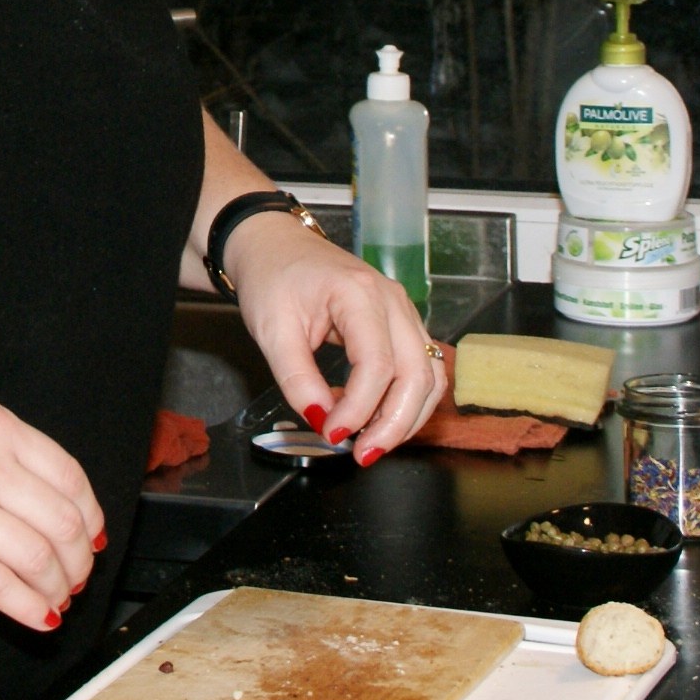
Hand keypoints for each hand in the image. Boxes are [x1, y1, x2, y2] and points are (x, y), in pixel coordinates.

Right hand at [0, 397, 104, 631]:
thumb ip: (5, 455)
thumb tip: (63, 506)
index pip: (69, 478)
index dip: (90, 518)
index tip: (92, 540)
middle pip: (62, 523)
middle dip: (78, 562)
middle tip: (75, 578)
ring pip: (36, 558)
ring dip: (55, 588)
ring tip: (54, 599)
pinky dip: (28, 608)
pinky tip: (37, 616)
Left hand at [226, 212, 445, 464]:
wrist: (273, 246)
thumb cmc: (272, 277)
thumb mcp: (271, 329)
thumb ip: (297, 379)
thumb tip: (322, 421)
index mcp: (358, 293)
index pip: (377, 363)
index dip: (359, 408)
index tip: (332, 434)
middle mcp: (392, 301)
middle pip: (417, 374)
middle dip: (395, 423)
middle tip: (363, 454)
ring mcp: (402, 311)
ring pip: (429, 375)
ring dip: (407, 417)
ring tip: (371, 444)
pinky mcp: (401, 325)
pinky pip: (420, 369)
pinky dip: (406, 400)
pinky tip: (373, 417)